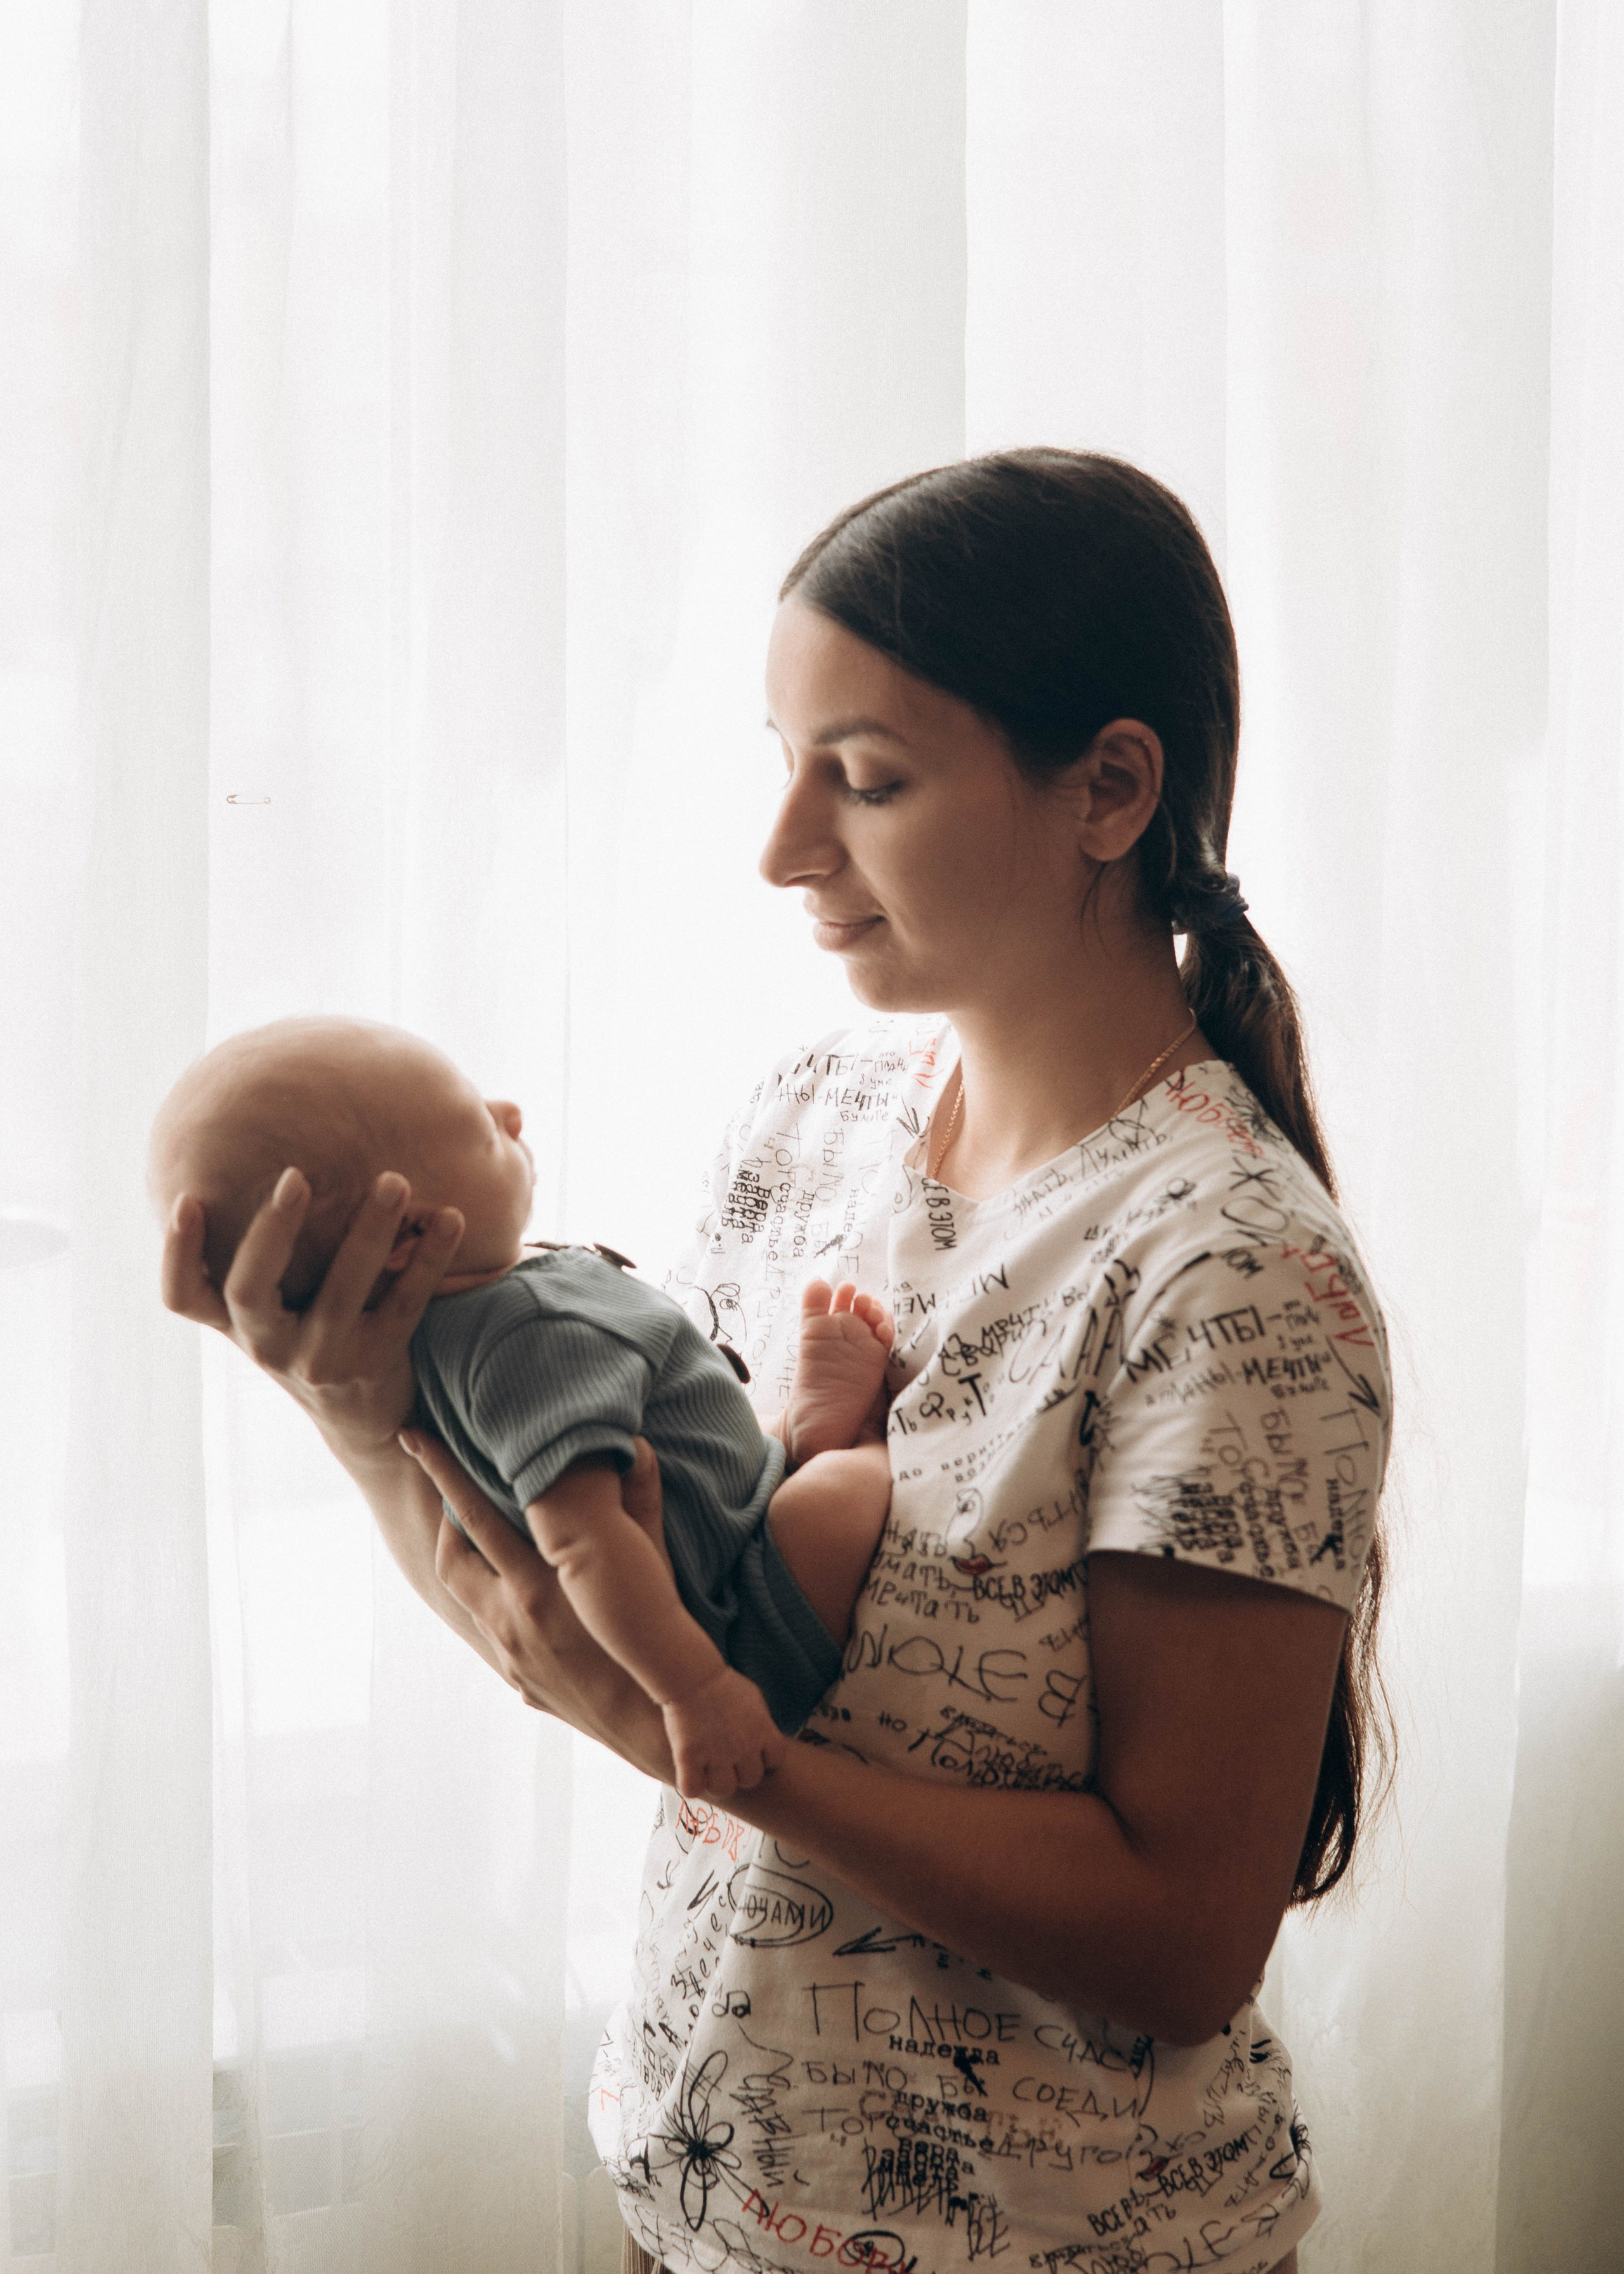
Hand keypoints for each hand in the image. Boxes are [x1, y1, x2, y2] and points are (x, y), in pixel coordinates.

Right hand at [160, 1170, 463, 1452]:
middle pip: (250, 1290)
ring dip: (369, 1230)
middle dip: (273, 1230)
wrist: (364, 1419)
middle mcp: (268, 1345)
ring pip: (339, 1293)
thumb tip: (268, 1163)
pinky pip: (404, 1304)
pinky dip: (430, 1258)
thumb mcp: (276, 1310)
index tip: (187, 1199)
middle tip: (296, 1176)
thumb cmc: (313, 1336)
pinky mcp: (375, 1363)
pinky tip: (451, 1218)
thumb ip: (265, 1261)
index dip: (178, 1253)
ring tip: (394, 1181)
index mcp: (238, 1323)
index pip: (185, 1297)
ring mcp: (320, 1359)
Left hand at [400, 1429, 674, 1782]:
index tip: (415, 1439)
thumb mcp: (652, 1570)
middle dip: (444, 1516)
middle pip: (453, 1556)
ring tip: (476, 1532)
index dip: (442, 1474)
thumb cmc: (658, 1644)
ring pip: (465, 1593)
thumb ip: (642, 1505)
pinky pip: (491, 1629)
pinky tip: (518, 1589)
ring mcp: (509, 1653)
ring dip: (466, 1558)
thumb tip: (637, 1446)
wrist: (655, 1728)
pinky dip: (496, 1599)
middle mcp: (512, 1619)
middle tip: (450, 1485)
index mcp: (540, 1584)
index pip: (475, 1514)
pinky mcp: (516, 1679)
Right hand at [662, 1665, 784, 1802]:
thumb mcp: (755, 1699)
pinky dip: (690, 1784)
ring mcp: (717, 1755)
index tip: (751, 1753)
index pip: (775, 1763)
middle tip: (726, 1760)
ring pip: (724, 1789)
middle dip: (740, 1772)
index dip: (763, 1761)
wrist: (692, 1675)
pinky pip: (692, 1789)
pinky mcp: (689, 1758)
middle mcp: (744, 1748)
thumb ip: (763, 1723)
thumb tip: (766, 1739)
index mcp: (764, 1733)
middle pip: (750, 1780)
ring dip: (716, 1781)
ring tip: (707, 1769)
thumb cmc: (723, 1683)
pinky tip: (689, 1772)